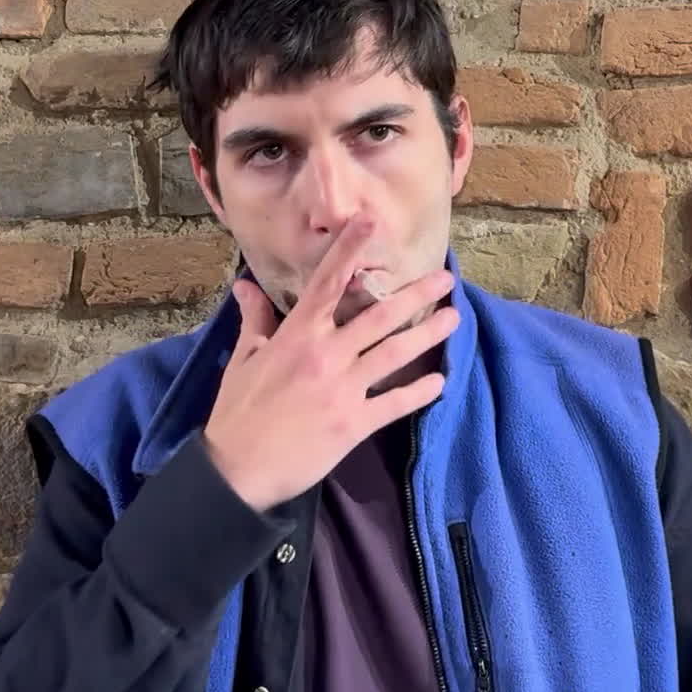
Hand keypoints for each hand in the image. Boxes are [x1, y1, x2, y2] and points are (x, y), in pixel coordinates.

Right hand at [200, 219, 458, 511]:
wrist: (237, 468)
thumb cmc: (238, 412)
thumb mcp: (243, 359)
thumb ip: (255, 320)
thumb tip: (246, 285)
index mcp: (297, 335)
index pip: (328, 282)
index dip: (350, 249)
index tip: (371, 223)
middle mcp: (325, 355)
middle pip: (379, 317)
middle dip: (416, 295)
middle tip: (446, 279)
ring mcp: (343, 389)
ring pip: (395, 354)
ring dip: (428, 334)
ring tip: (455, 320)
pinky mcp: (353, 423)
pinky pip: (394, 404)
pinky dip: (419, 393)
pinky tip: (440, 382)